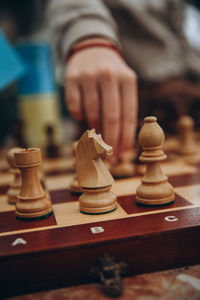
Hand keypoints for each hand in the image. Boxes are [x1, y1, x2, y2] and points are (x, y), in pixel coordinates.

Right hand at [65, 40, 137, 161]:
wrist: (92, 48)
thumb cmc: (111, 76)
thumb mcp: (124, 85)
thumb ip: (124, 110)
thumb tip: (121, 146)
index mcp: (127, 80)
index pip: (129, 115)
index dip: (126, 138)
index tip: (123, 155)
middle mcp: (109, 76)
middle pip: (111, 117)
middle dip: (111, 141)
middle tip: (109, 157)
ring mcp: (89, 76)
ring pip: (92, 113)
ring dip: (95, 128)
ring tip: (97, 134)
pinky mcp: (71, 78)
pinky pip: (74, 107)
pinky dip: (79, 116)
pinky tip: (84, 114)